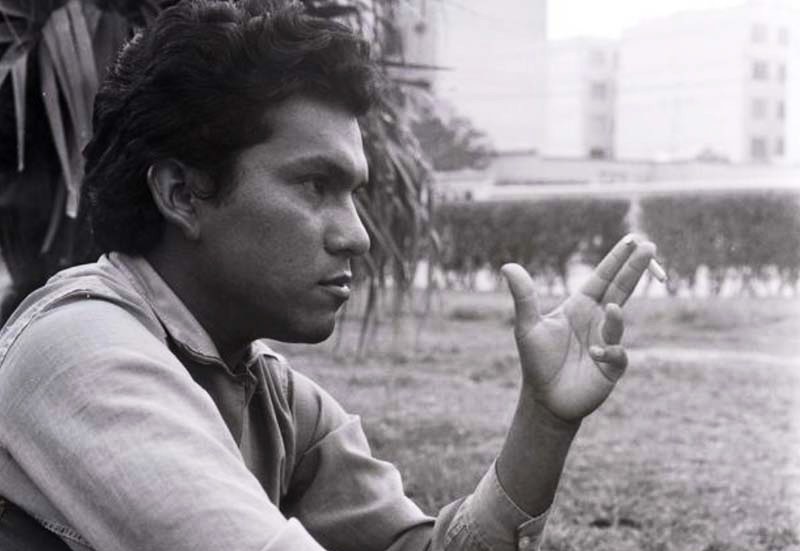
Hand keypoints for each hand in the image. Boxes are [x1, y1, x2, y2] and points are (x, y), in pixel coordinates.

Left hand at [501, 235, 655, 421]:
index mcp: (580, 306)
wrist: (545, 399)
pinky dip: (609, 352)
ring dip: (617, 318)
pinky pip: (617, 354)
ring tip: (612, 310)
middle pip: (621, 289)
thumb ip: (523, 296)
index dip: (618, 259)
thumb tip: (507, 266)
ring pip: (619, 321)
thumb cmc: (537, 361)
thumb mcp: (527, 326)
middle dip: (635, 269)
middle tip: (650, 247)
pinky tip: (595, 354)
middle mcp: (598, 320)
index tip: (634, 239)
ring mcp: (608, 341)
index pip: (603, 277)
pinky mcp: (612, 366)